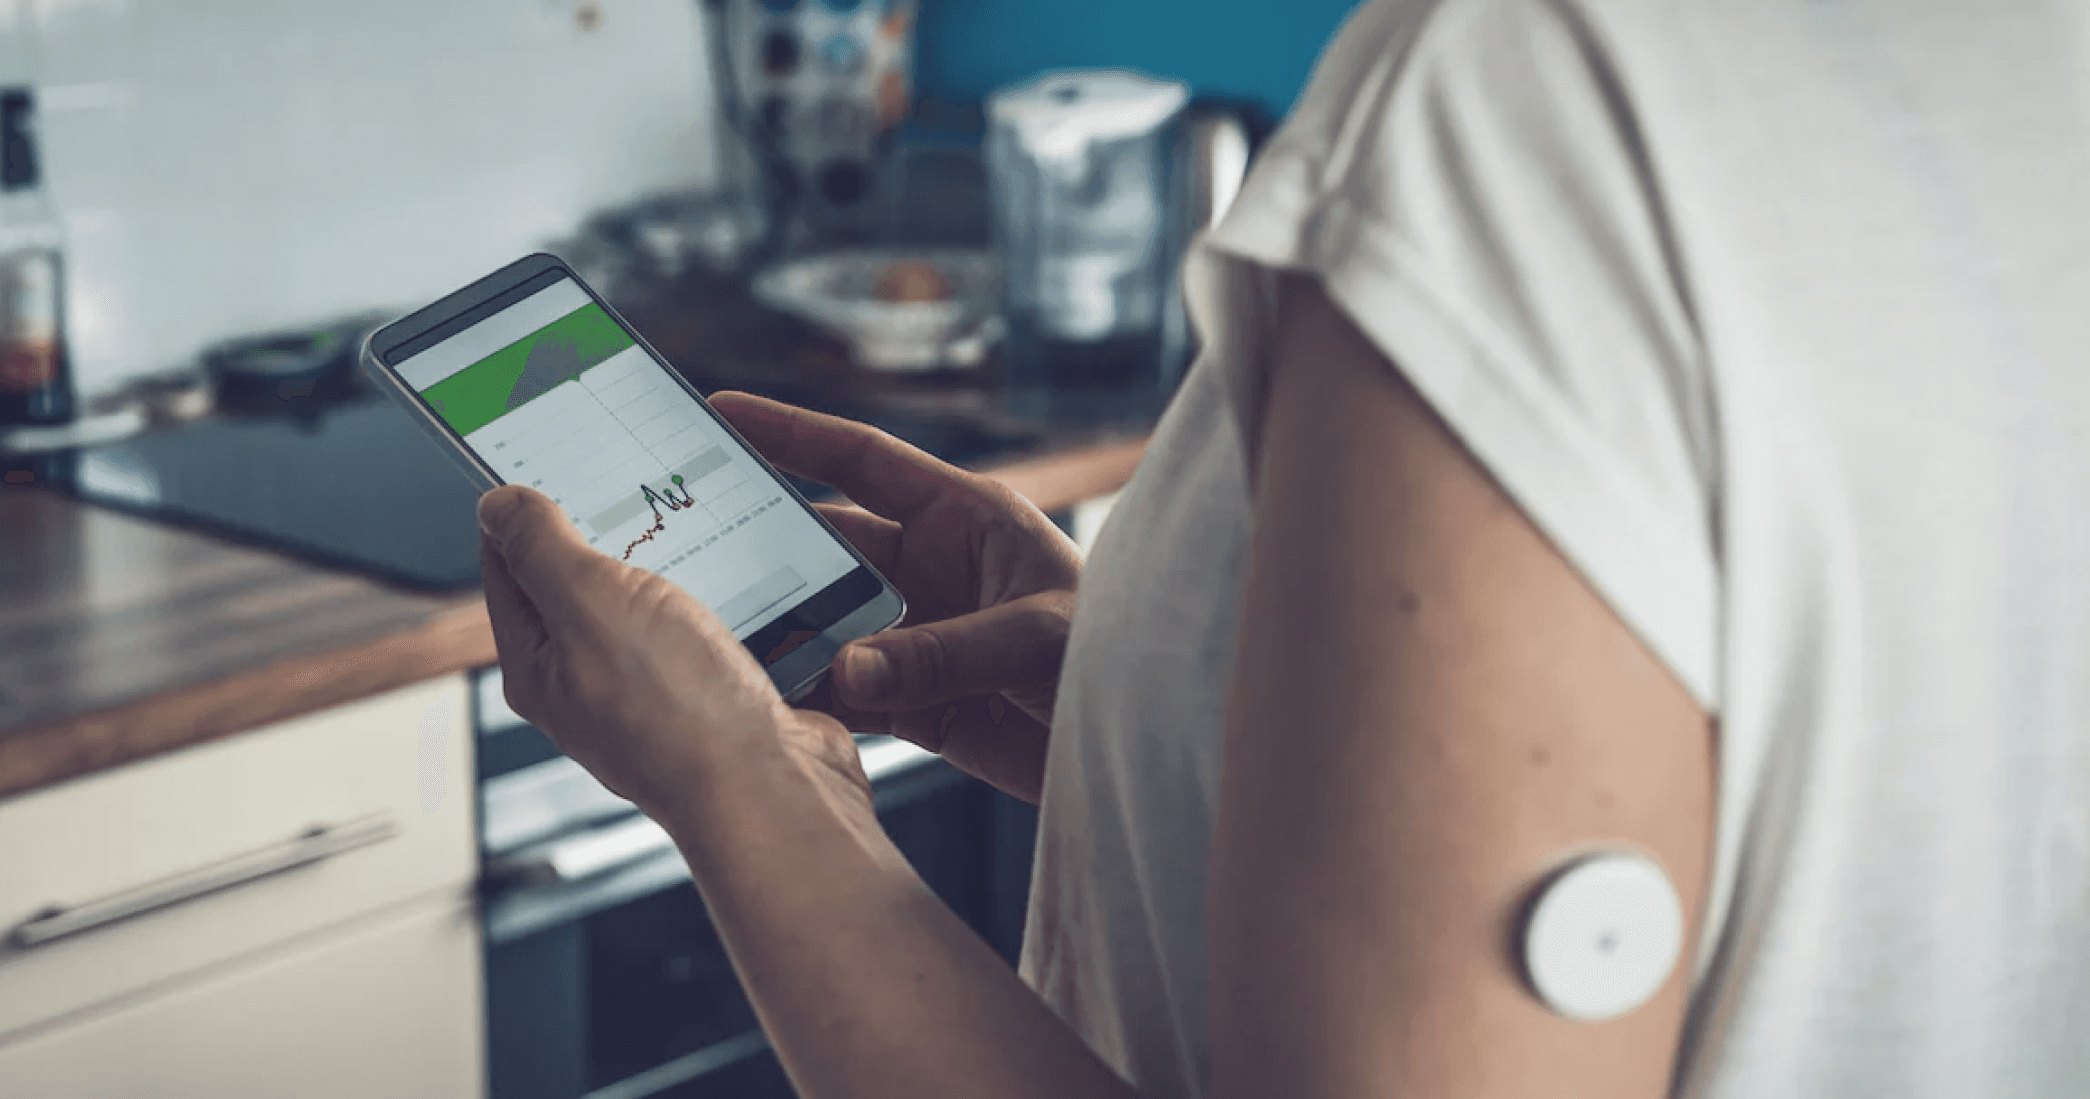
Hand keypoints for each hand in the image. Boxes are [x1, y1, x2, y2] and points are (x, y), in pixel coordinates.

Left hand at [477, 485, 872, 825]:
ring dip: (688, 564)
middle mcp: (593, 685)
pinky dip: (738, 599)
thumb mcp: (590, 603)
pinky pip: (723, 630)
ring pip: (664, 603)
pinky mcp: (722, 700)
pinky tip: (758, 580)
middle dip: (616, 529)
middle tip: (643, 481)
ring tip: (710, 529)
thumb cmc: (678, 712)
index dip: (525, 510)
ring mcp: (661, 695)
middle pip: (589, 584)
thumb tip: (498, 504)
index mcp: (540, 665)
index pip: (509, 568)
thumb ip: (541, 547)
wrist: (774, 789)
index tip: (555, 457)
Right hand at [710, 392, 1082, 803]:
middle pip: (827, 548)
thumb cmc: (1120, 656)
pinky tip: (765, 701)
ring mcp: (920, 637)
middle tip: (686, 543)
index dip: (792, 434)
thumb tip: (847, 668)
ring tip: (711, 634)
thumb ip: (942, 653)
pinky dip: (808, 698)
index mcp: (966, 518)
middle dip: (763, 548)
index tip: (722, 412)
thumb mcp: (1037, 637)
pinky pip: (846, 692)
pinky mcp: (920, 705)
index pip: (863, 460)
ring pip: (826, 623)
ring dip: (779, 632)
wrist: (1153, 743)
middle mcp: (934, 570)